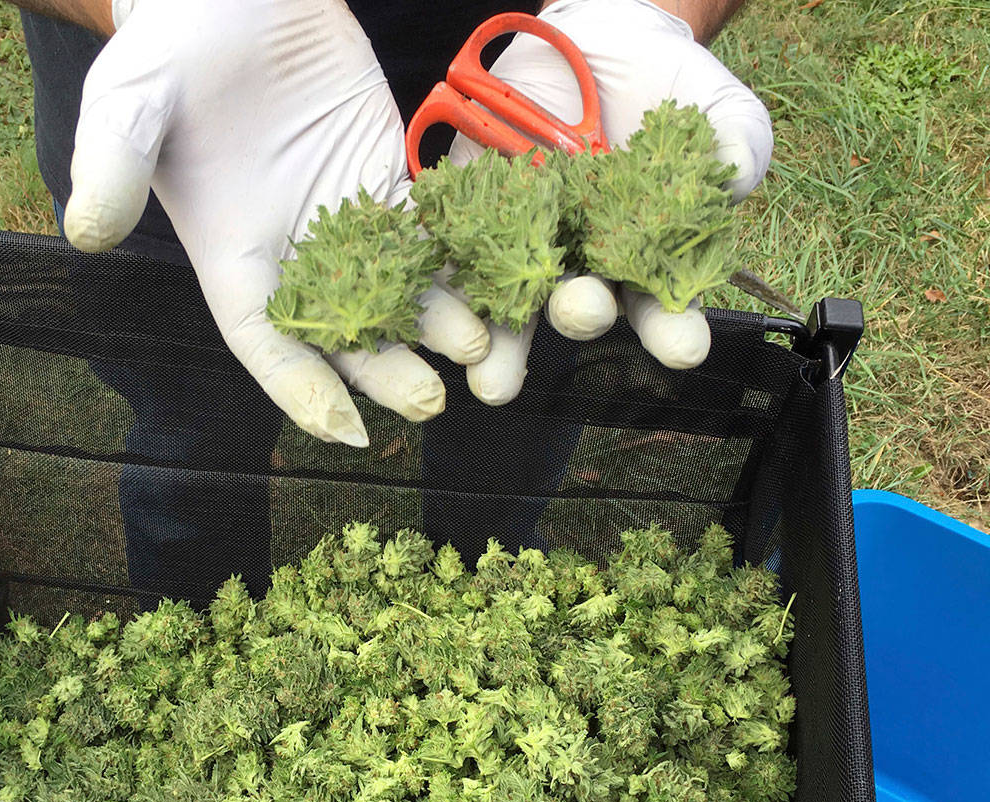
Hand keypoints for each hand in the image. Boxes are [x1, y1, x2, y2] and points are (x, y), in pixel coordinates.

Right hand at [62, 0, 491, 445]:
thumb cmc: (168, 49)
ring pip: (397, 291)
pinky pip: (429, 233)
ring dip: (437, 325)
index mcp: (232, 257)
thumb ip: (112, 166)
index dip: (300, 389)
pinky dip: (460, 261)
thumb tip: (86, 232)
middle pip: (344, 334)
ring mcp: (345, 221)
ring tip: (481, 351)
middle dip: (386, 371)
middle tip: (431, 399)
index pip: (265, 342)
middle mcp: (293, 255)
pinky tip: (501, 284)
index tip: (343, 427)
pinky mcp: (386, 180)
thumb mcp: (127, 102)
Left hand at [449, 0, 772, 387]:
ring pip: (511, 300)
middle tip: (583, 311)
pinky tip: (443, 309)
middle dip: (581, 313)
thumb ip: (737, 142)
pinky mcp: (476, 212)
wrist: (604, 44)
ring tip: (492, 377)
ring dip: (501, 341)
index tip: (684, 346)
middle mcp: (585, 263)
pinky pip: (456, 250)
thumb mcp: (717, 107)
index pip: (662, 308)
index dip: (673, 330)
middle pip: (580, 307)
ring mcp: (528, 241)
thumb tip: (735, 171)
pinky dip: (448, 279)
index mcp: (646, 259)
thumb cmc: (671, 90)